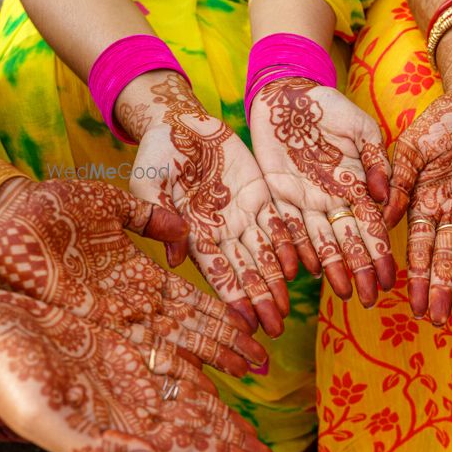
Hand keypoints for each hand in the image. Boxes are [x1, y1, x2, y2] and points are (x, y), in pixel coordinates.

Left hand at [0, 177, 265, 376]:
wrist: (4, 215)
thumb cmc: (51, 205)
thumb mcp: (111, 204)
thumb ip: (150, 216)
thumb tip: (184, 229)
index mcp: (138, 273)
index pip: (190, 299)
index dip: (221, 314)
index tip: (252, 325)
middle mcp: (132, 301)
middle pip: (190, 328)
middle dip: (226, 344)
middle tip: (260, 363)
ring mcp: (115, 315)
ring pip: (174, 341)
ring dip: (211, 357)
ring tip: (246, 370)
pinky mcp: (96, 323)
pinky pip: (144, 345)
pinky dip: (175, 361)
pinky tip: (201, 375)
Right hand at [0, 289, 273, 451]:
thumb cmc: (3, 378)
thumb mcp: (41, 418)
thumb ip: (92, 445)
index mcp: (116, 427)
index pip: (184, 444)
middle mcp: (130, 402)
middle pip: (196, 422)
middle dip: (232, 438)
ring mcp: (130, 372)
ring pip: (191, 392)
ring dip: (223, 406)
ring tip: (252, 422)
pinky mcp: (125, 342)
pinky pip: (176, 354)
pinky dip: (204, 362)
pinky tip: (222, 369)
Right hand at [117, 72, 297, 336]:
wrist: (182, 121)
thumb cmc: (157, 153)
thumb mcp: (149, 182)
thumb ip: (161, 217)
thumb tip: (177, 260)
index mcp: (194, 233)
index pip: (216, 273)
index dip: (230, 298)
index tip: (243, 324)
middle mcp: (223, 231)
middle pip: (245, 271)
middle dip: (259, 300)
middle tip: (274, 330)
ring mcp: (244, 214)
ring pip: (266, 254)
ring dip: (277, 281)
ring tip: (287, 309)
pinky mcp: (261, 194)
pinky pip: (280, 223)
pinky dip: (290, 245)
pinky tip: (302, 268)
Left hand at [250, 77, 394, 307]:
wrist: (289, 96)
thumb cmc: (330, 108)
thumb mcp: (362, 129)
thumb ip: (376, 160)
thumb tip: (385, 197)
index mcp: (357, 185)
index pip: (371, 226)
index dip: (380, 253)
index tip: (389, 279)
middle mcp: (332, 200)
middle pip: (348, 242)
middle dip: (359, 270)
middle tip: (368, 298)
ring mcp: (305, 200)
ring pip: (320, 241)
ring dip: (331, 268)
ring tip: (341, 293)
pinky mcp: (278, 195)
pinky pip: (286, 227)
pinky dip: (295, 247)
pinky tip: (304, 269)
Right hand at [383, 20, 451, 323]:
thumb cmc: (444, 118)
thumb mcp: (413, 147)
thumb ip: (400, 182)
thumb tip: (381, 220)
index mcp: (424, 202)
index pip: (419, 248)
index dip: (416, 277)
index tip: (411, 304)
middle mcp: (451, 213)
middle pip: (446, 260)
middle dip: (442, 291)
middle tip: (439, 322)